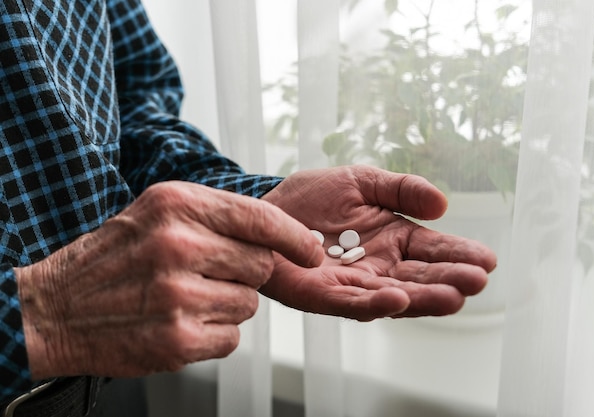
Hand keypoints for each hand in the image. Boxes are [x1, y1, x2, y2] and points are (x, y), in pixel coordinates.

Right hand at [16, 181, 322, 379]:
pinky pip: (232, 337)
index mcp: (176, 205)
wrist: (56, 308)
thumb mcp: (158, 211)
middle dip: (245, 272)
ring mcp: (177, 296)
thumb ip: (216, 215)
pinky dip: (214, 333)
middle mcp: (178, 246)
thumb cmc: (115, 257)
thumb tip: (281, 235)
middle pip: (261, 265)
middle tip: (208, 274)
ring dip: (227, 304)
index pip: (260, 218)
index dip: (295, 237)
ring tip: (185, 298)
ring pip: (248, 303)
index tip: (312, 251)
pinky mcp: (177, 340)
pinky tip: (180, 322)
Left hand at [261, 166, 496, 321]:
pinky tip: (399, 299)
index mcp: (393, 239)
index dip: (459, 255)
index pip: (433, 250)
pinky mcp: (322, 295)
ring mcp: (352, 285)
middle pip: (420, 278)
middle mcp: (379, 267)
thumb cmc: (312, 196)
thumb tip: (442, 204)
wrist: (266, 208)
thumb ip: (401, 189)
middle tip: (478, 281)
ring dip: (423, 298)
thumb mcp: (361, 181)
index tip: (488, 259)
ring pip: (393, 296)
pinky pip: (351, 302)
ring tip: (454, 297)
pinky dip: (375, 303)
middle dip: (449, 281)